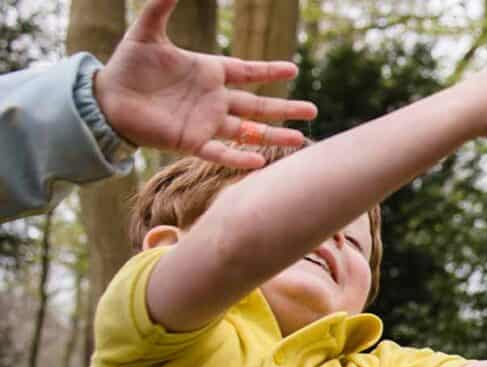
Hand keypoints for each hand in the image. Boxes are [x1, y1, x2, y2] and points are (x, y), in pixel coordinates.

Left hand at [92, 0, 316, 168]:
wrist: (105, 99)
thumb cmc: (127, 66)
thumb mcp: (146, 33)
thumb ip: (160, 8)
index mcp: (209, 73)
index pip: (247, 71)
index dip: (269, 70)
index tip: (292, 69)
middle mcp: (213, 100)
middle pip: (257, 106)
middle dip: (285, 108)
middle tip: (312, 110)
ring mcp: (205, 122)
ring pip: (247, 131)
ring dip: (273, 135)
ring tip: (300, 139)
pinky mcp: (190, 142)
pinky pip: (220, 152)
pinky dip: (238, 157)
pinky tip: (258, 162)